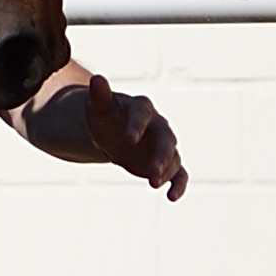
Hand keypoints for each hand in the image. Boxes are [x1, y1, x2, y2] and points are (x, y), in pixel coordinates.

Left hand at [20, 67, 186, 198]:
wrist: (114, 134)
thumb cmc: (107, 118)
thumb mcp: (99, 109)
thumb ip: (100, 96)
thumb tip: (96, 78)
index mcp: (141, 109)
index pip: (142, 113)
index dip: (136, 125)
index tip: (128, 139)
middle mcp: (158, 126)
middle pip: (166, 139)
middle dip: (161, 155)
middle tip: (153, 170)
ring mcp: (164, 145)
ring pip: (173, 158)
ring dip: (166, 171)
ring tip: (153, 184)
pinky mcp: (166, 162)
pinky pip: (179, 173)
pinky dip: (178, 185)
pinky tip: (172, 197)